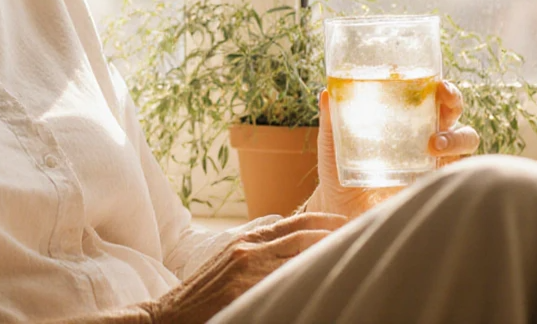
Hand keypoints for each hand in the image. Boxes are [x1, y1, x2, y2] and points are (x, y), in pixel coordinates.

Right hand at [137, 213, 346, 323]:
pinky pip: (286, 281)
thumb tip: (291, 248)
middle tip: (366, 233)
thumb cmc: (203, 296)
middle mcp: (249, 249)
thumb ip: (259, 253)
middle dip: (336, 233)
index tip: (352, 223)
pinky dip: (308, 275)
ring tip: (357, 252)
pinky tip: (327, 280)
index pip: (296, 223)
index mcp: (247, 241)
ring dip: (329, 252)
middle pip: (303, 235)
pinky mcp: (245, 292)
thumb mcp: (229, 264)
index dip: (326, 221)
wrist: (169, 317)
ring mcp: (248, 270)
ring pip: (299, 255)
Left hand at [309, 80, 480, 218]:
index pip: (427, 93)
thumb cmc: (338, 169)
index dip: (437, 84)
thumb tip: (326, 93)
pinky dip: (458, 167)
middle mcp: (424, 134)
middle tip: (443, 97)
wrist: (341, 210)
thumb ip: (330, 119)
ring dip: (456, 137)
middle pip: (452, 110)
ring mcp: (435, 159)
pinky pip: (461, 173)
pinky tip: (437, 168)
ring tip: (433, 144)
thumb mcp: (332, 143)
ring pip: (465, 138)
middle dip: (454, 100)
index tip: (434, 81)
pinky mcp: (436, 183)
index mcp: (403, 117)